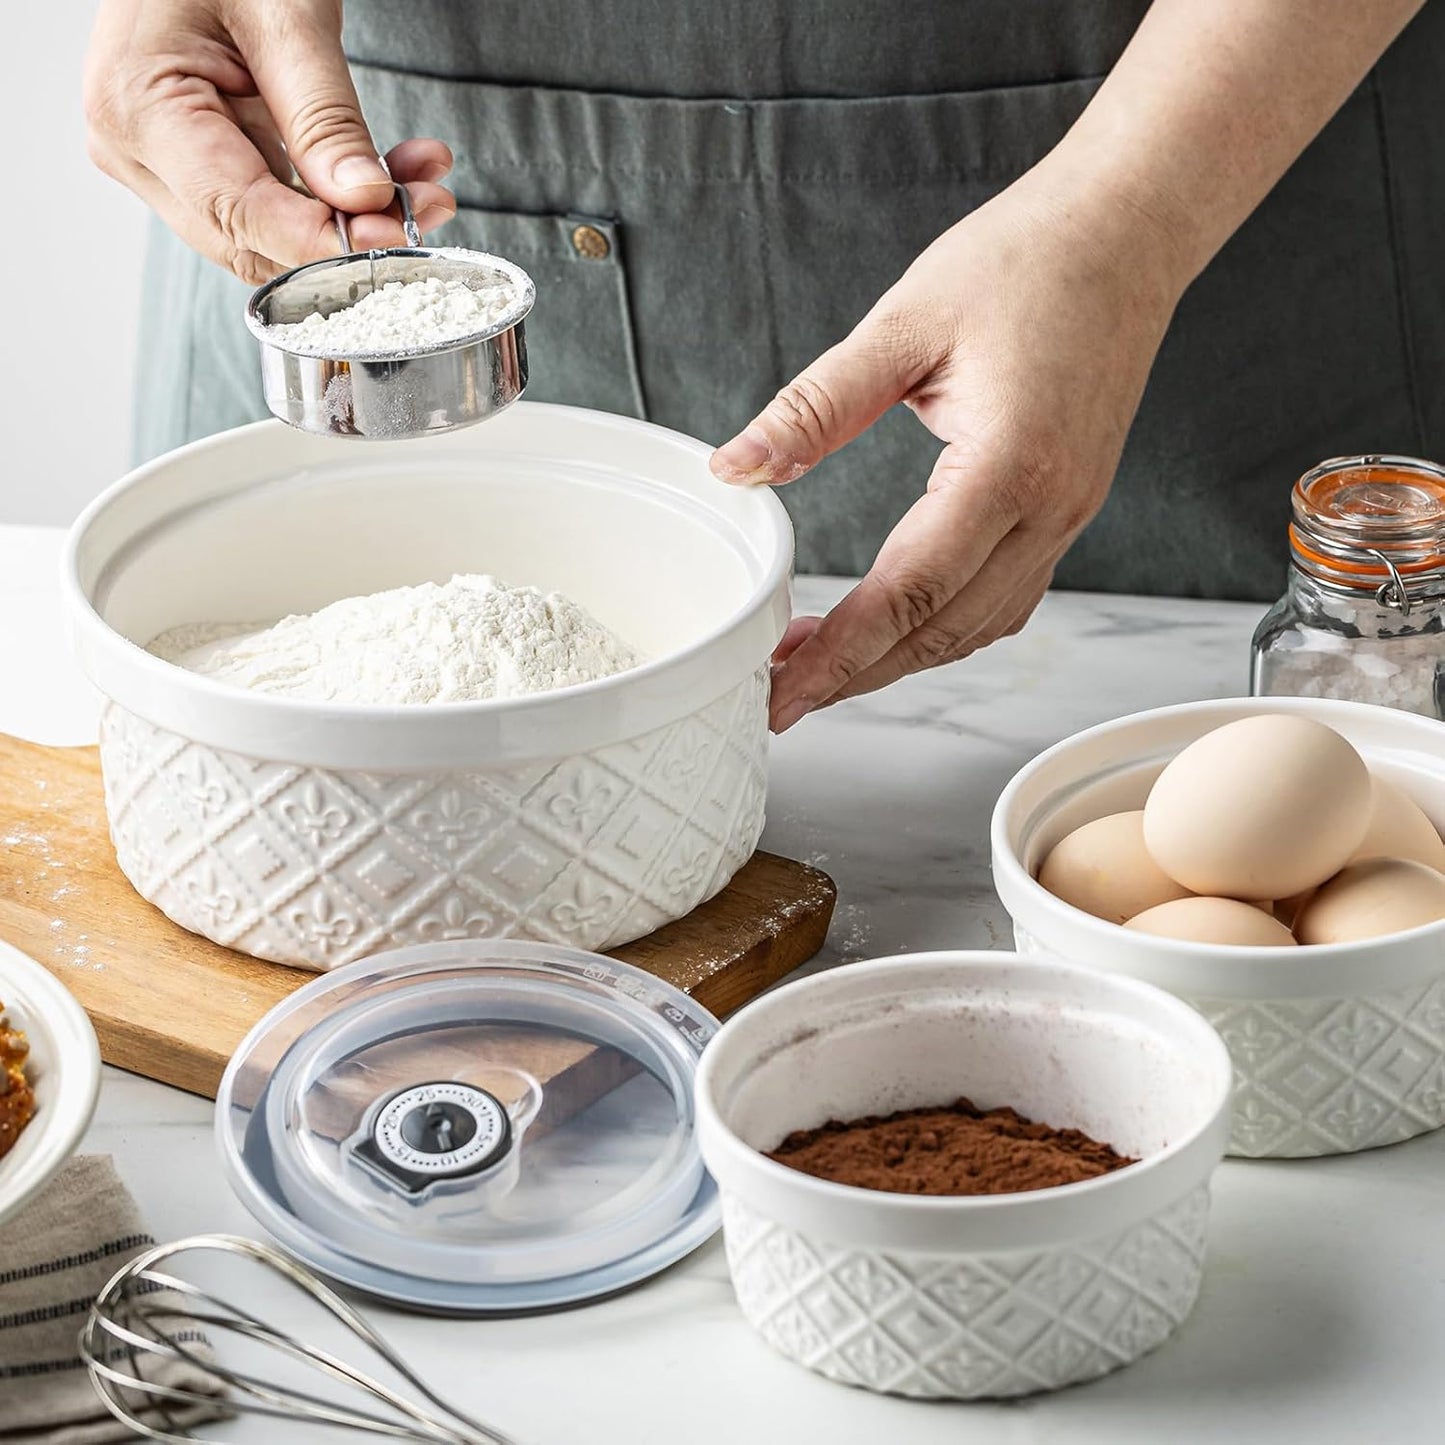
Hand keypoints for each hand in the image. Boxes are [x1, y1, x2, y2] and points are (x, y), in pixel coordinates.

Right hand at [84, 0, 456, 282]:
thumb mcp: (283, 15)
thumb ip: (323, 115)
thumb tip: (366, 201)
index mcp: (138, 107)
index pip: (237, 211)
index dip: (319, 239)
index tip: (392, 236)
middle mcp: (141, 151)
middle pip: (253, 239)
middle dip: (347, 236)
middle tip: (425, 208)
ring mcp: (167, 164)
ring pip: (273, 235)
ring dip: (355, 221)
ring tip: (424, 185)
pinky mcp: (202, 163)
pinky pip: (278, 207)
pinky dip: (340, 199)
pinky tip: (397, 174)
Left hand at [710, 170, 1183, 731]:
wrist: (1126, 231)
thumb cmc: (1026, 262)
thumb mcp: (903, 325)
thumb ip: (814, 408)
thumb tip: (736, 467)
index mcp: (1007, 466)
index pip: (907, 592)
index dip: (838, 654)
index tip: (780, 689)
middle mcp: (1049, 509)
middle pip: (941, 631)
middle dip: (857, 674)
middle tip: (783, 694)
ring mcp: (1068, 516)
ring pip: (975, 627)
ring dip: (899, 658)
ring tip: (824, 661)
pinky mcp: (1069, 509)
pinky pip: (1004, 599)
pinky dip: (944, 628)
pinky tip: (897, 623)